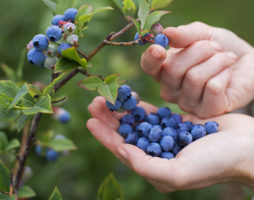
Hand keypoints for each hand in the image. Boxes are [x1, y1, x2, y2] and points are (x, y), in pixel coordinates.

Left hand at [87, 96, 253, 192]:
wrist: (246, 146)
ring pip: (137, 122)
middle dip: (109, 119)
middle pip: (127, 134)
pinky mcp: (176, 123)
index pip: (123, 151)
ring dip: (122, 110)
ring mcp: (166, 137)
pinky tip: (129, 98)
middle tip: (94, 102)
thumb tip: (122, 152)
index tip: (90, 121)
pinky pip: (153, 114)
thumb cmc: (216, 162)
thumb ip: (148, 166)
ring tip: (107, 97)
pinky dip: (141, 106)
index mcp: (156, 168)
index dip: (105, 136)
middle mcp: (158, 153)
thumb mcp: (180, 171)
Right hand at [141, 21, 253, 117]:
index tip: (159, 48)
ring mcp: (186, 103)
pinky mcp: (206, 111)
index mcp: (164, 69)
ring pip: (194, 78)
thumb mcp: (203, 34)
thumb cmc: (220, 48)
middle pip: (172, 69)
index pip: (148, 66)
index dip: (151, 58)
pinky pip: (212, 88)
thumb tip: (166, 34)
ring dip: (215, 61)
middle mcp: (171, 89)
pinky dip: (224, 74)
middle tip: (214, 47)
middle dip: (198, 51)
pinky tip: (227, 74)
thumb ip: (184, 34)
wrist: (246, 62)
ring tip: (225, 58)